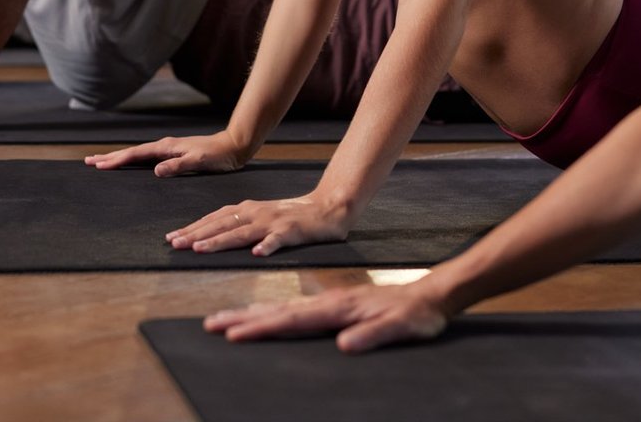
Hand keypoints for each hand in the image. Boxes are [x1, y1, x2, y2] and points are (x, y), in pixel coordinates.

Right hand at [83, 132, 249, 176]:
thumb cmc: (218, 156)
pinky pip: (147, 158)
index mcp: (167, 147)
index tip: (99, 165)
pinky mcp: (174, 155)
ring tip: (103, 162)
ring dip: (119, 158)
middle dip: (111, 157)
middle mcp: (165, 146)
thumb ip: (178, 166)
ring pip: (138, 154)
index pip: (136, 154)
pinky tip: (131, 165)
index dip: (117, 159)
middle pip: (132, 151)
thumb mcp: (199, 162)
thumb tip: (156, 170)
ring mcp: (168, 150)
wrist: (234, 147)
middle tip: (89, 162)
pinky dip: (133, 161)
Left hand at [166, 192, 352, 256]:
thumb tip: (210, 233)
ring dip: (220, 240)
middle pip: (222, 224)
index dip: (193, 227)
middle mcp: (256, 213)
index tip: (172, 238)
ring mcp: (272, 222)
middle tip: (175, 244)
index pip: (215, 218)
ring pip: (242, 232)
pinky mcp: (291, 231)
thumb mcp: (260, 215)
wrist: (326, 208)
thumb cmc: (291, 215)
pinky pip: (277, 240)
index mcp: (247, 209)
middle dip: (196, 234)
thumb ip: (239, 223)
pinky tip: (257, 254)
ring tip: (200, 249)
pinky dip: (267, 246)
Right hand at [205, 281, 450, 352]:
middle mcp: (328, 302)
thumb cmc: (416, 315)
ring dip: (251, 313)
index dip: (261, 328)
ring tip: (224, 318)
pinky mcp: (334, 306)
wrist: (430, 295)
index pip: (292, 320)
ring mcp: (329, 302)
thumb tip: (344, 345)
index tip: (233, 335)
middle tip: (210, 323)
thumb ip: (373, 335)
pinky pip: (294, 309)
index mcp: (339, 308)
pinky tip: (261, 315)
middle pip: (277, 311)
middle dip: (242, 318)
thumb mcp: (400, 328)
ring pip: (282, 308)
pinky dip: (271, 312)